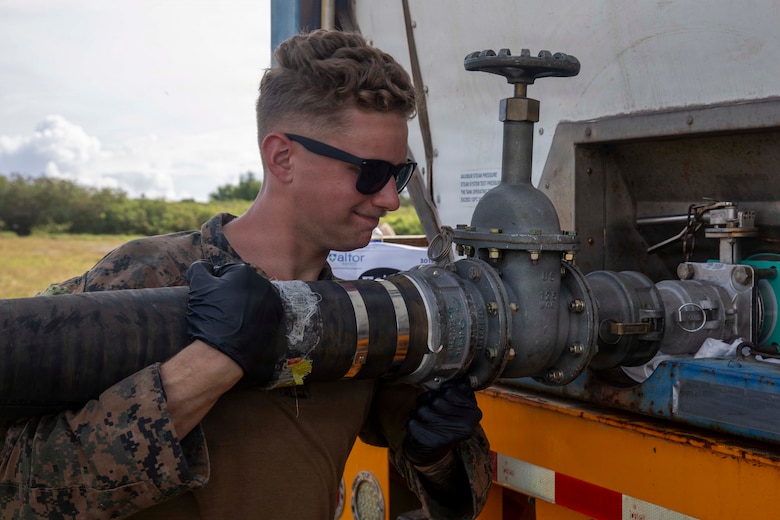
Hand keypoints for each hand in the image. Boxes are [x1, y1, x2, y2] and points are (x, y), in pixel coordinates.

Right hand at [185, 260, 283, 385]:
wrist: (223, 353)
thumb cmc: (210, 316)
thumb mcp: (198, 285)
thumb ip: (199, 268)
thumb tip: (204, 266)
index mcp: (246, 272)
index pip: (225, 272)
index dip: (213, 285)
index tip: (209, 299)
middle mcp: (263, 285)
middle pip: (240, 285)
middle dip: (229, 294)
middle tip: (218, 309)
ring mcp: (272, 304)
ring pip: (251, 300)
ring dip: (241, 306)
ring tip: (228, 320)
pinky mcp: (275, 322)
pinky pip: (260, 315)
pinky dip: (252, 319)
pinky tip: (240, 328)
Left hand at [403, 379, 482, 466]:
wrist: (434, 453)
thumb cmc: (448, 424)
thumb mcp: (462, 408)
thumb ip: (461, 391)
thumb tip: (460, 377)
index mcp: (473, 413)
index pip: (449, 389)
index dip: (442, 391)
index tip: (443, 399)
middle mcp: (461, 424)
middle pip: (435, 398)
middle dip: (429, 400)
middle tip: (433, 410)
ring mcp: (443, 432)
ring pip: (422, 408)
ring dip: (420, 411)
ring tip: (427, 420)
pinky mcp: (427, 440)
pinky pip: (412, 420)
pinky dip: (413, 421)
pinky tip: (421, 428)